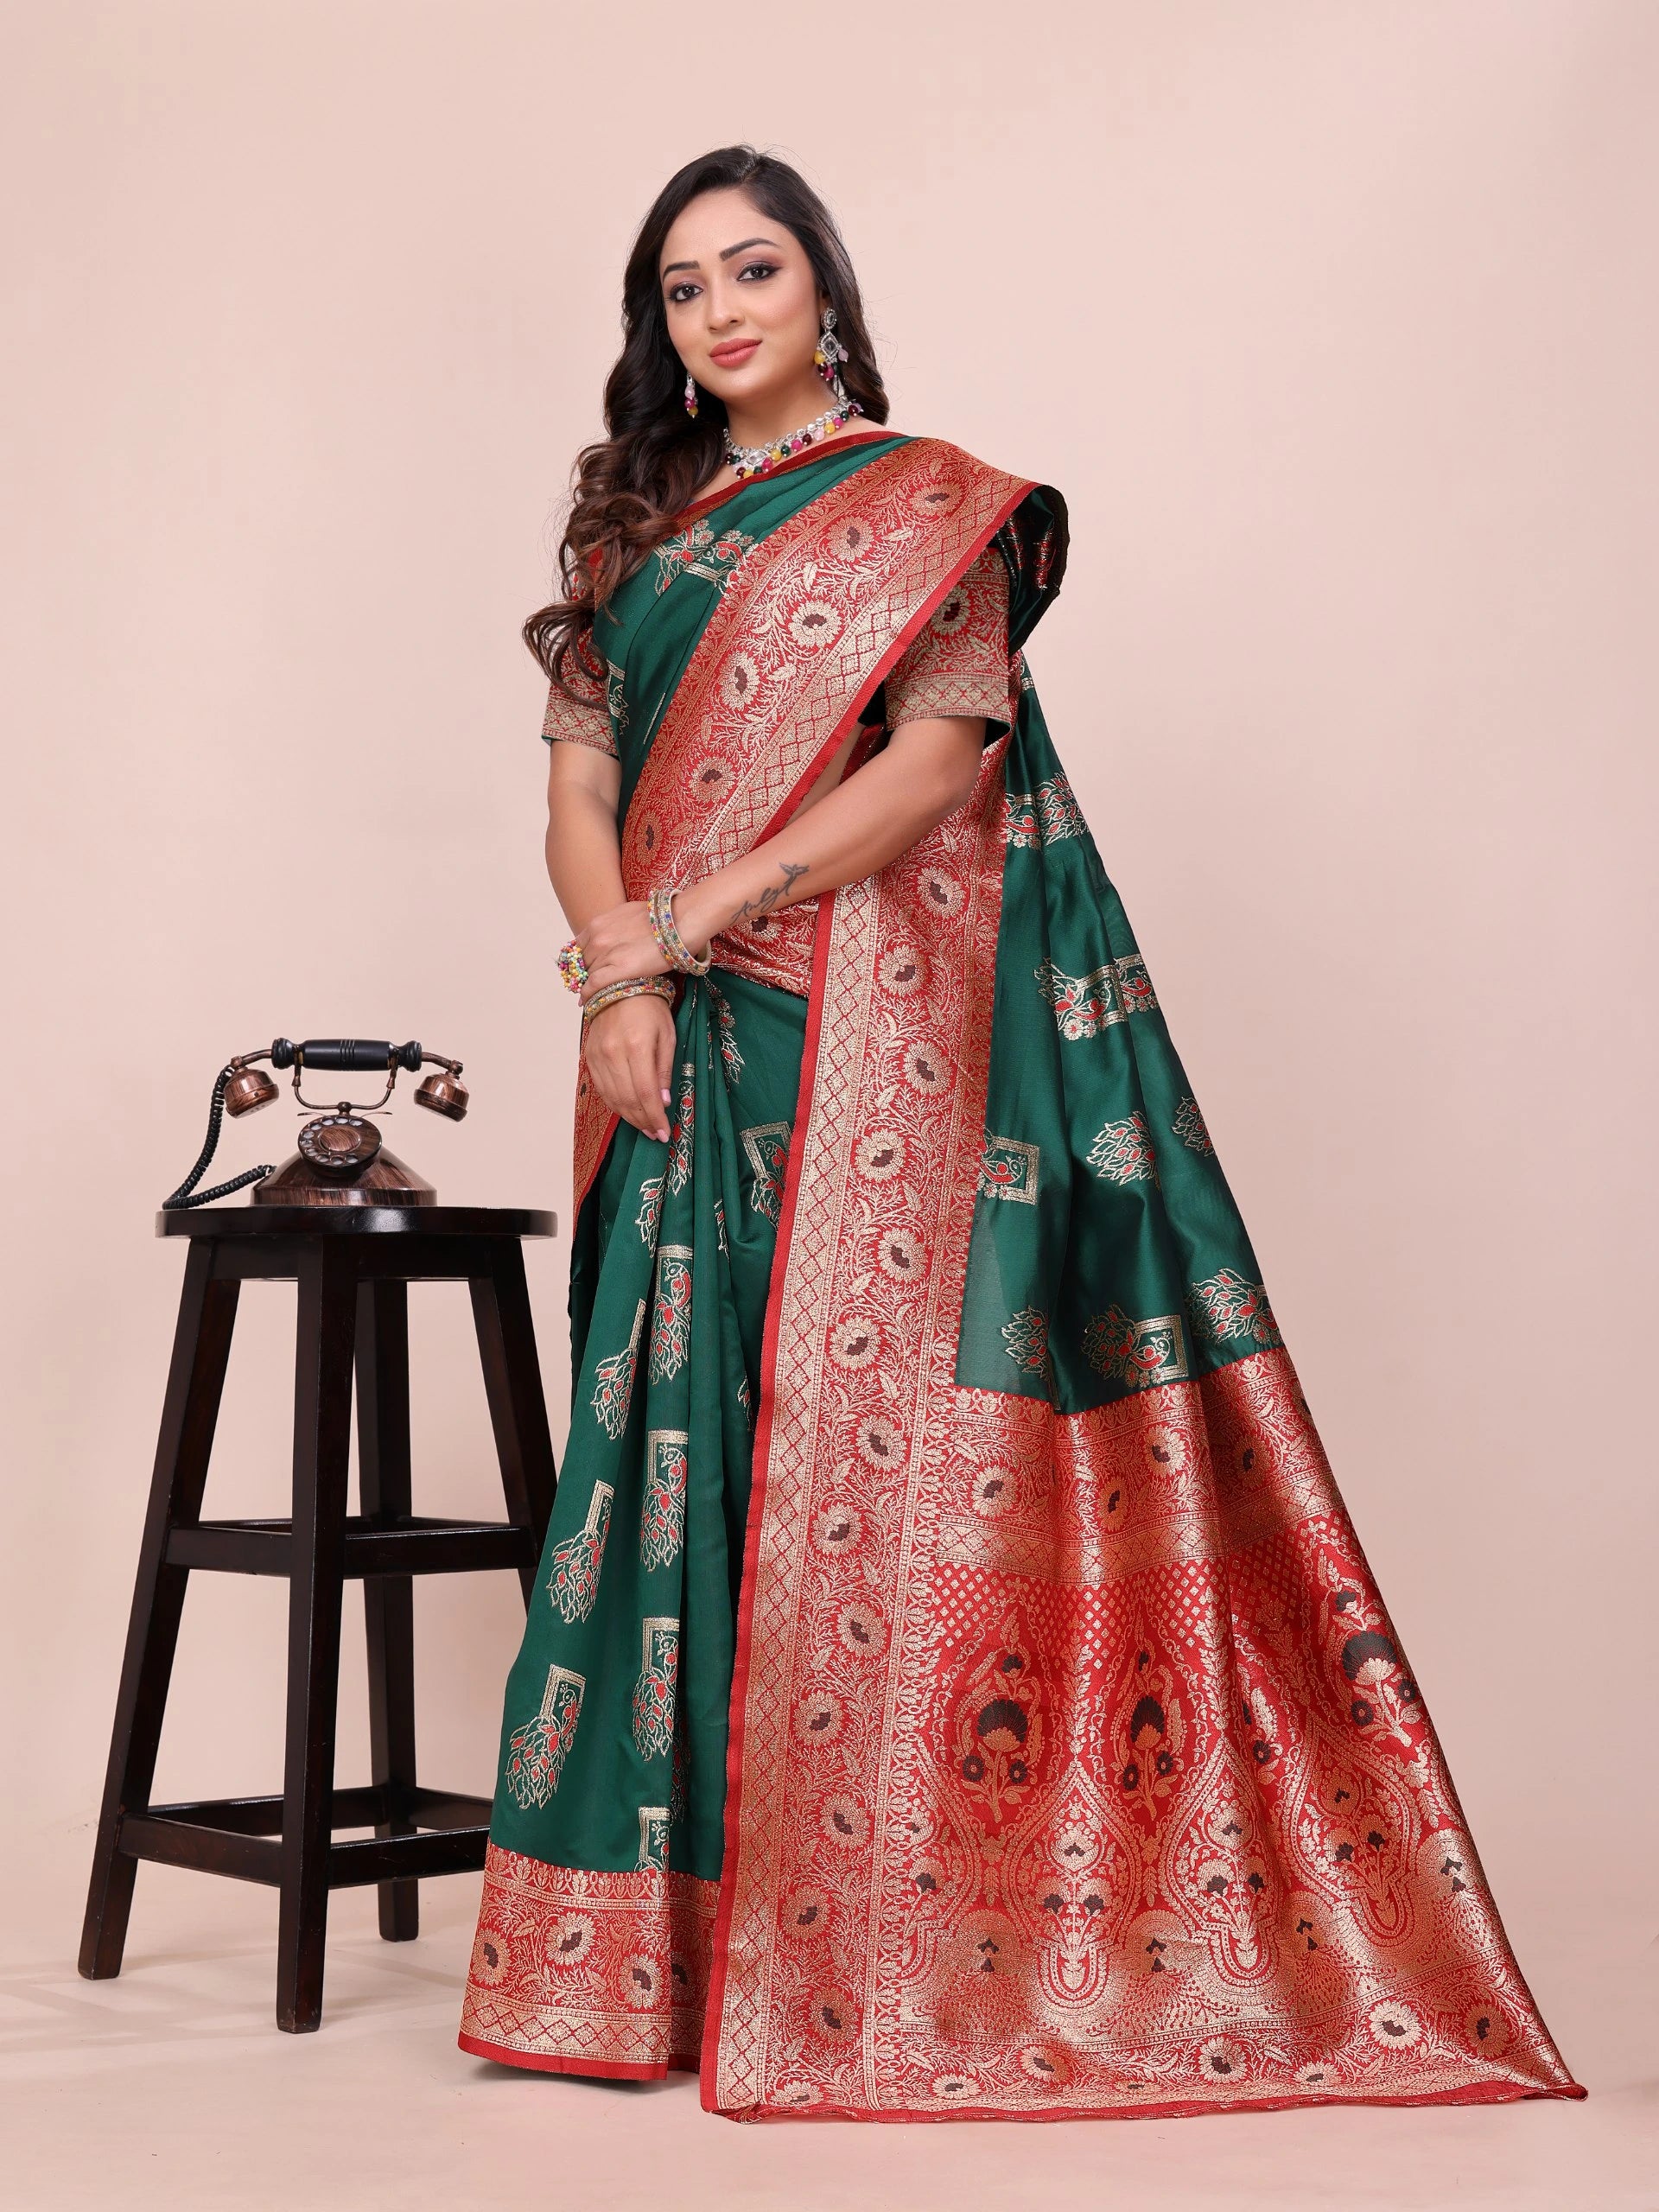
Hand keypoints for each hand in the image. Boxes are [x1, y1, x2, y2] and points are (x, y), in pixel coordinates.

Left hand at [577, 899, 669, 994]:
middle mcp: (598, 937)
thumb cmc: (660, 918)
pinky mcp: (619, 969)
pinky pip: (594, 985)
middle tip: (589, 982)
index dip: (581, 959)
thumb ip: (614, 925)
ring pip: (588, 974)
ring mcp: (608, 953)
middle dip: (585, 972)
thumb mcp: (628, 913)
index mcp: (598, 923)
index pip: (579, 946)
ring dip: (588, 984)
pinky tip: (585, 1001)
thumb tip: (614, 932)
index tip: (583, 968)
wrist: (679, 921)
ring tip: (591, 993)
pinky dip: (587, 994)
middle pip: (582, 962)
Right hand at [581, 993, 673, 1141]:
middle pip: (627, 1100)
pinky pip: (601, 1089)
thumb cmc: (650, 1008)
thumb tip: (662, 1102)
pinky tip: (627, 1111)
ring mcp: (598, 1056)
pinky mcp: (589, 1057)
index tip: (664, 1132)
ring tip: (644, 1128)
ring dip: (629, 1118)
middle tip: (655, 1134)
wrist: (619, 985)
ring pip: (612, 1098)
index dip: (655, 1117)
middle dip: (643, 1122)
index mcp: (637, 1047)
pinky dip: (614, 1105)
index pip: (645, 1093)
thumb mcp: (667, 1036)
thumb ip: (663, 1069)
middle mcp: (613, 1054)